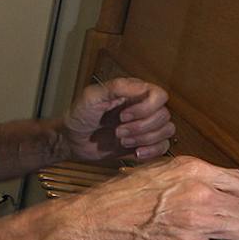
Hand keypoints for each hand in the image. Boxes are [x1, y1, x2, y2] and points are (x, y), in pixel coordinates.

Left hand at [61, 77, 175, 163]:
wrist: (72, 140)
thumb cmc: (79, 115)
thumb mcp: (92, 96)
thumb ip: (117, 87)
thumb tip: (143, 86)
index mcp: (134, 93)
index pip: (160, 96)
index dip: (146, 108)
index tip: (123, 116)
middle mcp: (144, 108)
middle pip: (164, 115)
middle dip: (140, 127)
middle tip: (118, 131)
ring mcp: (145, 127)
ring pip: (167, 131)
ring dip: (145, 139)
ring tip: (122, 140)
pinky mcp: (144, 143)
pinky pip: (163, 147)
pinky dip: (152, 151)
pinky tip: (136, 152)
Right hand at [61, 156, 238, 239]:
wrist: (93, 221)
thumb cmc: (119, 197)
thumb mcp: (159, 171)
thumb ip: (196, 175)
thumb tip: (229, 178)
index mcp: (194, 170)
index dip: (236, 199)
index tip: (226, 207)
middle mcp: (201, 192)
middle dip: (234, 222)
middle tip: (216, 229)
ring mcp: (197, 221)